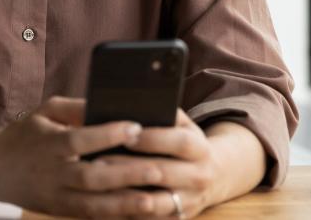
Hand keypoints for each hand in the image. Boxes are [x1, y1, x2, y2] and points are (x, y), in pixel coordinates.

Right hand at [0, 96, 173, 217]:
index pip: (80, 139)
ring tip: (154, 201)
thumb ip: (77, 107)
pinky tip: (137, 214)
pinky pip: (89, 217)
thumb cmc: (26, 133)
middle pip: (90, 177)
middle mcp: (51, 172)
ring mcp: (54, 196)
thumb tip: (110, 103)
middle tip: (157, 169)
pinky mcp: (58, 211)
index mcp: (48, 142)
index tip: (136, 127)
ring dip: (124, 205)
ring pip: (92, 205)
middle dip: (124, 175)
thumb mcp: (46, 111)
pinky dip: (113, 217)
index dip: (107, 134)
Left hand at [98, 109, 224, 218]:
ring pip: (155, 203)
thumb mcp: (183, 125)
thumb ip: (164, 114)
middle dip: (128, 167)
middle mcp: (200, 177)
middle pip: (163, 173)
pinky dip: (127, 213)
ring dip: (124, 195)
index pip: (178, 142)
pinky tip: (105, 202)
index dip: (151, 139)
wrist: (213, 176)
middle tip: (97, 161)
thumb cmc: (184, 143)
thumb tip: (132, 103)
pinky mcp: (177, 219)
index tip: (124, 135)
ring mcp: (189, 202)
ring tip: (97, 184)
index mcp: (201, 149)